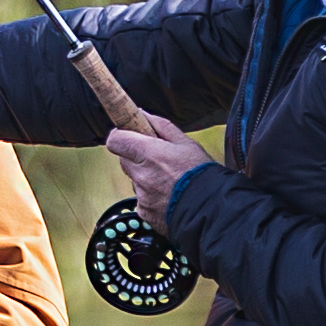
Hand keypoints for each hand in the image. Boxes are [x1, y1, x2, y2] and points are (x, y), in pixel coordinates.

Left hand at [106, 108, 209, 230]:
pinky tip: (168, 194)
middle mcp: (141, 175)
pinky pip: (141, 198)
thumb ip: (160, 126)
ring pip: (134, 180)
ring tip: (168, 179)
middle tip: (156, 158)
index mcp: (149, 154)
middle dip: (135, 156)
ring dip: (144, 176)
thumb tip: (141, 114)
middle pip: (123, 160)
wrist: (211, 209)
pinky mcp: (144, 211)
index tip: (128, 135)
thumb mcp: (186, 143)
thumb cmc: (201, 175)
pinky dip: (151, 195)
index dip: (120, 135)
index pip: (115, 140)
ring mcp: (141, 195)